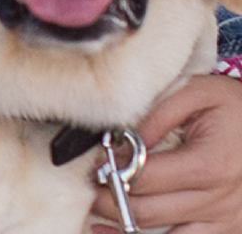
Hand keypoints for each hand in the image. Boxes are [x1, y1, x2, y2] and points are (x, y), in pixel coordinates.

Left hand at [91, 75, 241, 233]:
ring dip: (125, 228)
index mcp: (209, 165)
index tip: (92, 164)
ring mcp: (227, 222)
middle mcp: (219, 201)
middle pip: (148, 213)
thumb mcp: (198, 93)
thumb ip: (157, 115)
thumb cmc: (235, 106)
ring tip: (96, 213)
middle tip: (85, 188)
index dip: (111, 172)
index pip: (145, 178)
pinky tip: (116, 233)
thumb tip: (122, 140)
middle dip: (107, 202)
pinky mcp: (229, 231)